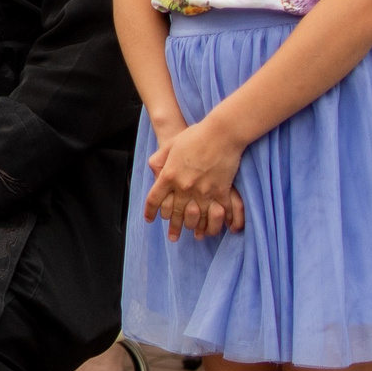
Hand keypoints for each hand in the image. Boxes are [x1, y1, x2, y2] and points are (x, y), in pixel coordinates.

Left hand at [142, 118, 248, 238]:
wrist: (221, 133)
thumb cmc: (195, 135)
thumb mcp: (170, 145)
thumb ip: (160, 159)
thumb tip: (153, 169)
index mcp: (168, 175)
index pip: (155, 199)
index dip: (151, 211)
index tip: (150, 219)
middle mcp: (183, 187)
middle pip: (176, 213)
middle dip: (174, 227)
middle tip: (173, 237)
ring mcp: (203, 190)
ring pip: (197, 216)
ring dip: (195, 228)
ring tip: (195, 236)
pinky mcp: (221, 190)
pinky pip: (218, 212)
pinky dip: (217, 222)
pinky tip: (215, 229)